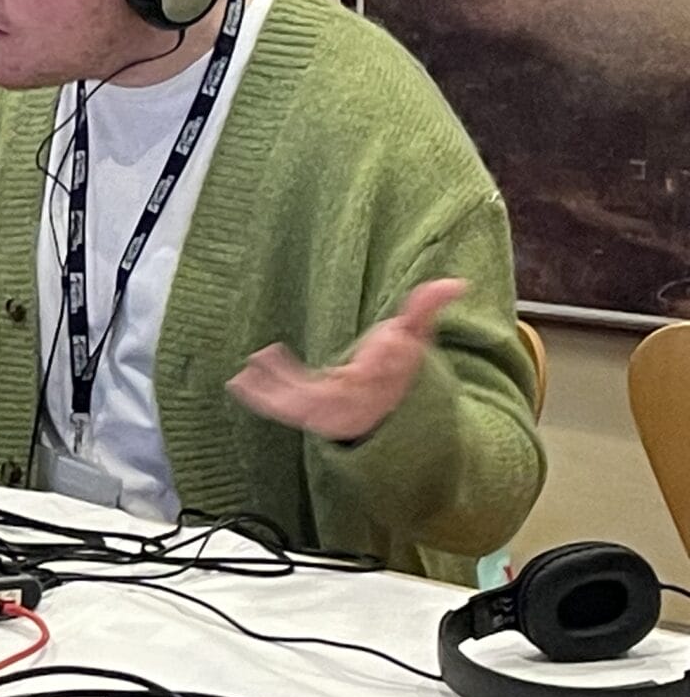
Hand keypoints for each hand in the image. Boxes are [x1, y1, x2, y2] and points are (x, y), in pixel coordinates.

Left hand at [227, 279, 465, 443]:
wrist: (382, 414)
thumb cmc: (395, 370)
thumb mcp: (414, 338)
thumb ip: (425, 309)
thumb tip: (457, 282)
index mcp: (388, 379)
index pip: (395, 365)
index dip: (394, 353)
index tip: (395, 338)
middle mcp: (359, 397)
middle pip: (348, 390)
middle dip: (330, 381)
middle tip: (324, 366)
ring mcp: (331, 407)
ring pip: (307, 402)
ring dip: (278, 389)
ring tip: (252, 368)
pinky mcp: (307, 409)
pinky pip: (283, 406)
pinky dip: (262, 396)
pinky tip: (240, 380)